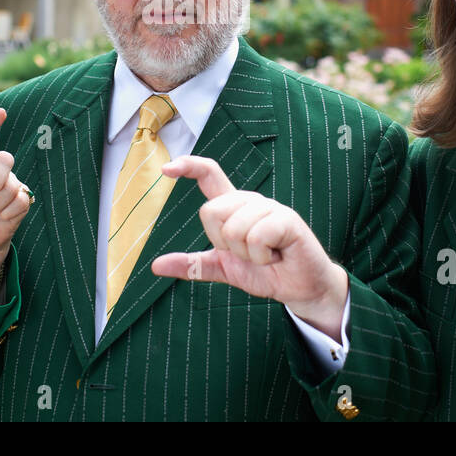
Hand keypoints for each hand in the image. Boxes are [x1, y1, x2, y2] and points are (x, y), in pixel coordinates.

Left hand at [150, 155, 348, 339]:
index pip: (209, 175)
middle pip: (211, 210)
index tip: (166, 169)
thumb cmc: (265, 272)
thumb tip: (156, 266)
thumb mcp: (223, 269)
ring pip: (233, 228)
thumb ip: (193, 264)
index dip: (189, 167)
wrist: (299, 289)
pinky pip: (256, 237)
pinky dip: (262, 257)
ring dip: (245, 254)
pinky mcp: (288, 220)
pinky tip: (276, 256)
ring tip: (264, 256)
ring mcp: (270, 208)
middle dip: (223, 243)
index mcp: (233, 207)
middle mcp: (250, 201)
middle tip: (246, 253)